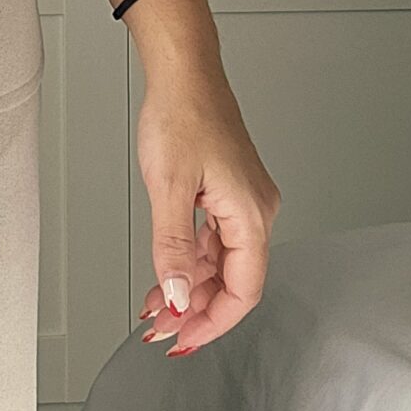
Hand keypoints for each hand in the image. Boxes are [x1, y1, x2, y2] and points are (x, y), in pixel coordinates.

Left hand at [133, 51, 279, 357]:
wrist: (183, 72)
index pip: (243, 290)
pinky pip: (212, 240)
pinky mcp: (226, 192)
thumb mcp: (169, 186)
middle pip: (232, 280)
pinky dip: (189, 261)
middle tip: (160, 329)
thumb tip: (178, 297)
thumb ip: (172, 248)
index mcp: (251, 214)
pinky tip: (167, 273)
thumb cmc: (182, 114)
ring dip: (189, 287)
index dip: (213, 322)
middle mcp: (255, 211)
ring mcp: (241, 201)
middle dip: (196, 309)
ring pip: (220, 262)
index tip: (182, 339)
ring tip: (155, 308)